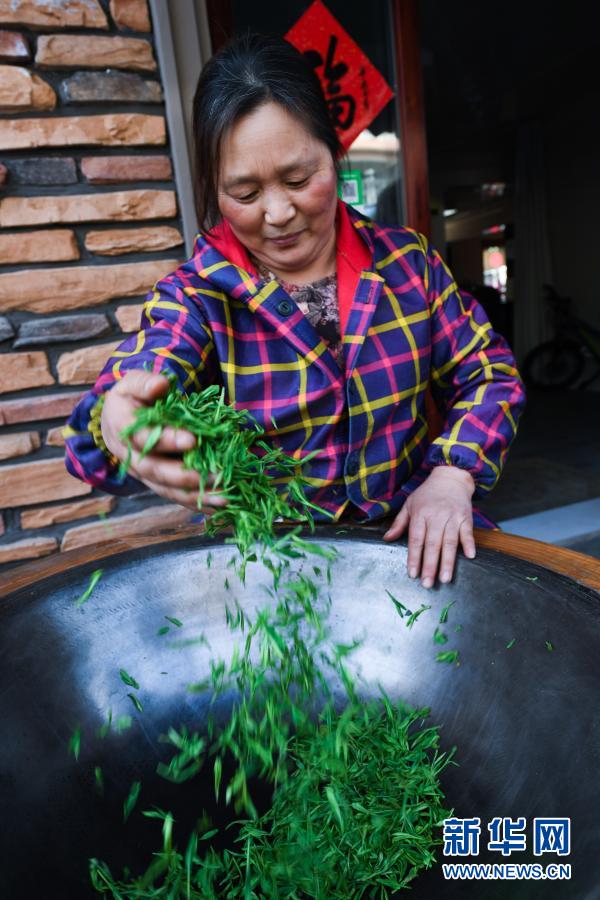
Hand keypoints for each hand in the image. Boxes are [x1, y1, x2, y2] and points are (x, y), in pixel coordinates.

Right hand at [100, 370, 226, 513]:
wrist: (116, 421)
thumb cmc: (130, 399)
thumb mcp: (132, 383)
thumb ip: (145, 383)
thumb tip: (161, 385)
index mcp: (122, 429)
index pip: (143, 438)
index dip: (167, 440)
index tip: (193, 440)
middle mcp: (130, 457)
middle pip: (156, 471)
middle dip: (186, 475)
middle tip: (216, 475)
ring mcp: (143, 474)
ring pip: (167, 489)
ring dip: (197, 495)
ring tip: (226, 497)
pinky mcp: (156, 483)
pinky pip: (175, 496)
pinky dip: (197, 503)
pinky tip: (221, 507)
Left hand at [383, 466, 475, 586]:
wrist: (450, 478)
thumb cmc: (427, 494)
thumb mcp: (409, 504)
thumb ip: (399, 523)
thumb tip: (387, 538)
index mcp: (420, 514)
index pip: (416, 540)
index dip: (414, 558)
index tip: (412, 574)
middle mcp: (436, 516)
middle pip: (432, 544)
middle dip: (430, 565)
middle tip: (428, 584)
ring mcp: (452, 517)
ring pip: (450, 542)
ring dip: (448, 561)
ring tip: (445, 578)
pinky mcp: (466, 517)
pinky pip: (468, 532)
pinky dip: (469, 544)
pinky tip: (470, 557)